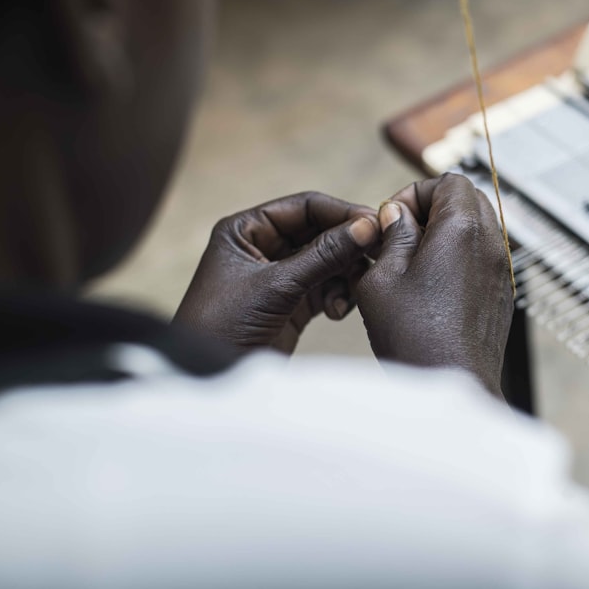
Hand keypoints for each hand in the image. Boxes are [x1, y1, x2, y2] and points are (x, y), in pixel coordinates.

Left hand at [174, 192, 379, 352]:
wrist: (212, 380)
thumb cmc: (224, 325)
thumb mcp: (277, 286)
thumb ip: (324, 254)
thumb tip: (366, 227)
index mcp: (246, 230)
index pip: (304, 207)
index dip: (341, 213)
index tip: (374, 225)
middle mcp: (262, 247)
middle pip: (320, 233)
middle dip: (347, 248)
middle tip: (377, 257)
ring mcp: (278, 276)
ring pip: (328, 261)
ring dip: (344, 275)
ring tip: (351, 293)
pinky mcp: (291, 303)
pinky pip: (327, 287)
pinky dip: (338, 295)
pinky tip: (336, 311)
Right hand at [356, 173, 512, 396]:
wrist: (451, 383)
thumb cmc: (416, 337)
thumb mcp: (383, 277)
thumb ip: (393, 235)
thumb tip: (398, 215)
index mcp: (463, 228)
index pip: (448, 181)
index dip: (415, 192)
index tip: (394, 218)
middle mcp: (490, 244)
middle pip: (467, 199)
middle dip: (431, 209)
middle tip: (401, 236)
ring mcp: (500, 270)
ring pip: (476, 229)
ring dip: (445, 235)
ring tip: (412, 264)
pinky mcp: (501, 294)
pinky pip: (482, 258)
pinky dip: (458, 259)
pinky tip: (430, 288)